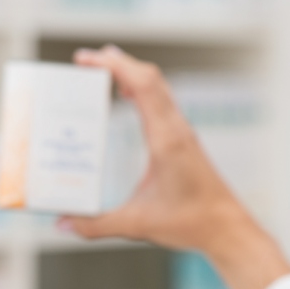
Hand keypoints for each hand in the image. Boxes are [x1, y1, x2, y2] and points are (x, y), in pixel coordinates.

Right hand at [60, 45, 289, 288]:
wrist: (227, 229)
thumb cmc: (191, 223)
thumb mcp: (137, 225)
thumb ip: (96, 225)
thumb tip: (62, 224)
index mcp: (166, 139)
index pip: (142, 84)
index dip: (113, 64)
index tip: (84, 59)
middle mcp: (176, 129)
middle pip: (149, 77)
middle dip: (117, 62)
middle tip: (84, 60)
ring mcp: (183, 132)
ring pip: (158, 87)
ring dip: (131, 72)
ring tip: (102, 68)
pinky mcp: (185, 140)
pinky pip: (163, 101)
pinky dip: (143, 88)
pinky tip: (128, 95)